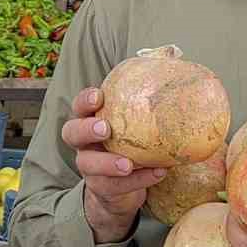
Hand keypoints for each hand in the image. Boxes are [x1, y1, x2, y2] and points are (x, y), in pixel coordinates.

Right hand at [61, 87, 165, 243]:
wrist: (122, 190)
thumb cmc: (131, 145)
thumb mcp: (135, 123)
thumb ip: (148, 96)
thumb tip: (175, 56)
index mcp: (91, 121)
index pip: (79, 107)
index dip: (85, 100)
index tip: (99, 96)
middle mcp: (84, 144)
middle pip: (72, 133)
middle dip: (86, 129)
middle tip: (105, 128)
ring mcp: (90, 168)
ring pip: (88, 164)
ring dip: (108, 162)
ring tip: (128, 163)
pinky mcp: (102, 189)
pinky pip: (116, 186)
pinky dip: (138, 180)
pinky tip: (158, 173)